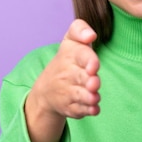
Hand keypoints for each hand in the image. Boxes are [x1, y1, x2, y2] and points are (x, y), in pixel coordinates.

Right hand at [24, 19, 100, 141]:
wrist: (47, 89)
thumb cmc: (68, 60)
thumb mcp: (71, 41)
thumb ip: (80, 30)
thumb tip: (90, 35)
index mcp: (70, 55)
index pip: (80, 55)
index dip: (88, 60)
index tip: (94, 67)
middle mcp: (67, 74)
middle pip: (80, 77)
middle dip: (89, 81)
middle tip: (94, 83)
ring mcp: (67, 92)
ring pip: (79, 95)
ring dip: (88, 97)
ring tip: (95, 98)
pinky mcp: (69, 107)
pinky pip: (78, 110)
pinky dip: (86, 111)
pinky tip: (94, 110)